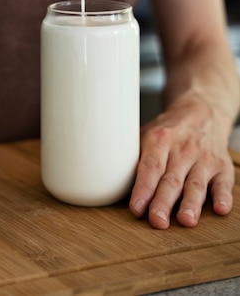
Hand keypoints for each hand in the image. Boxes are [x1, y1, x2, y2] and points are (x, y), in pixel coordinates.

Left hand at [129, 99, 234, 228]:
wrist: (202, 111)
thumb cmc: (168, 130)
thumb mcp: (147, 134)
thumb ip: (133, 157)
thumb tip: (110, 180)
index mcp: (159, 140)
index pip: (150, 167)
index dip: (143, 188)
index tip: (136, 207)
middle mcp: (182, 150)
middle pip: (171, 180)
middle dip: (163, 201)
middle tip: (157, 221)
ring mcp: (203, 159)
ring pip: (196, 184)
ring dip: (191, 203)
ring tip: (186, 220)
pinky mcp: (221, 167)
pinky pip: (223, 183)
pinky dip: (223, 196)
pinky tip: (220, 209)